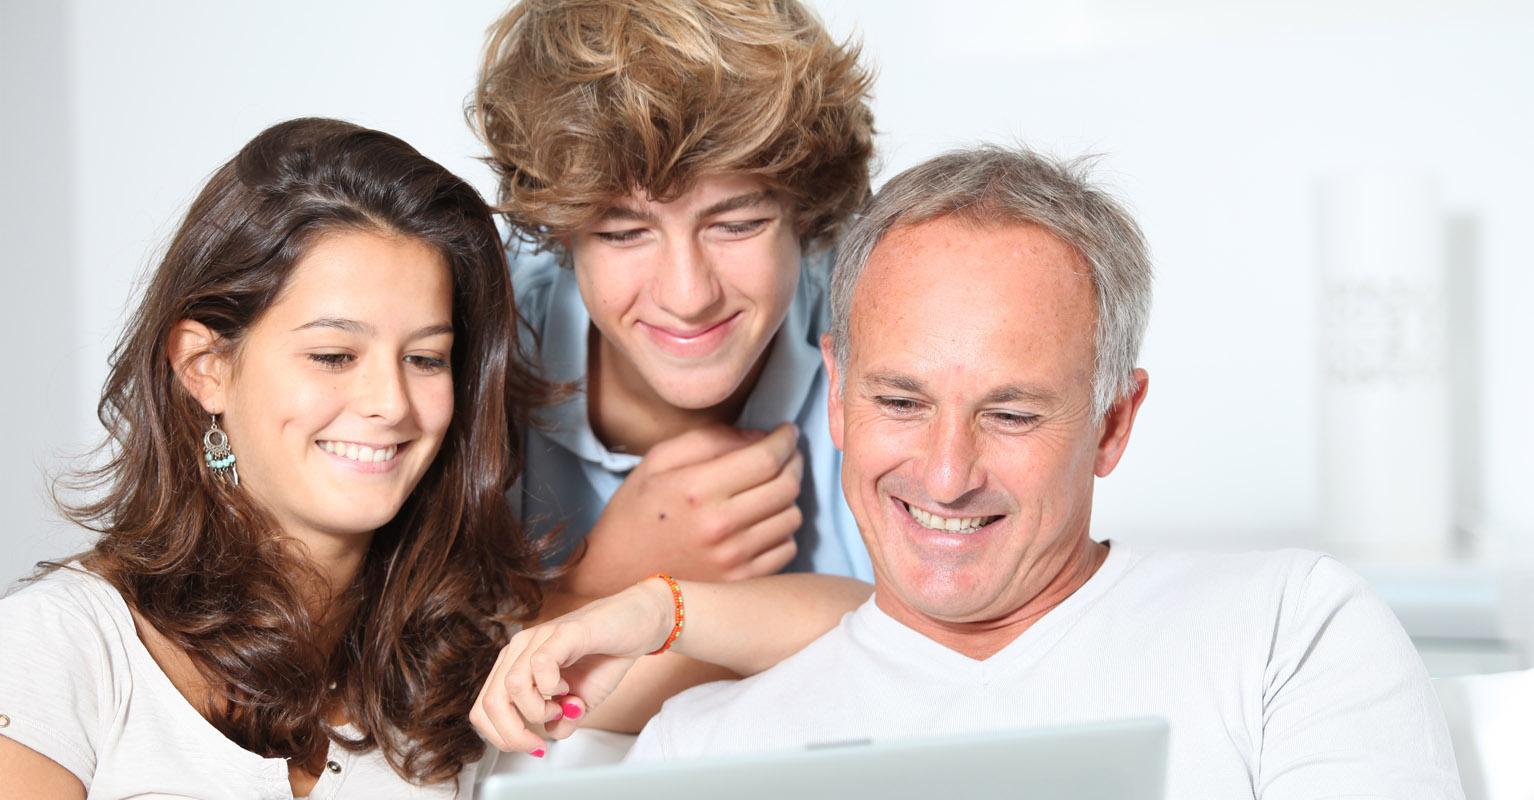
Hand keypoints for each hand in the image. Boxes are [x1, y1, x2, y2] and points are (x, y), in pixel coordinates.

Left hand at [470, 580, 673, 752]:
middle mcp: (520, 650)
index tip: (531, 747)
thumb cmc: (606, 657)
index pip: (484, 708)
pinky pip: (539, 664)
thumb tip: (549, 734)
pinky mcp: (563, 632)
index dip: (501, 737)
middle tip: (538, 743)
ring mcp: (539, 638)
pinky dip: (551, 687)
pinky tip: (567, 688)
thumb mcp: (580, 702)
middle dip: (512, 734)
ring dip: (536, 710)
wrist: (637, 626)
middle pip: (490, 702)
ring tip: (562, 706)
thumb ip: (560, 721)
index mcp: (516, 666)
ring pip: (511, 686)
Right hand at [565, 422, 804, 594]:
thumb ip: (709, 440)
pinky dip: (782, 530)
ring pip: (792, 516)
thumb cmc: (635, 513)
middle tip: (786, 454)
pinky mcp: (741, 582)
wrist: (615, 577)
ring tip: (769, 489)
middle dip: (794, 462)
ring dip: (788, 497)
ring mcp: (733, 559)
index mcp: (696, 489)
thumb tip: (758, 437)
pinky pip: (787, 548)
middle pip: (787, 486)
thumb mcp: (657, 461)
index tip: (787, 431)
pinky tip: (762, 521)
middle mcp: (720, 526)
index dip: (785, 439)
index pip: (766, 458)